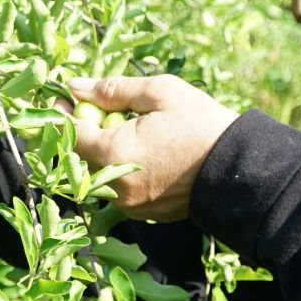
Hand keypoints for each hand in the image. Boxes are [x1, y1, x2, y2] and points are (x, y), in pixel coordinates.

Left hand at [69, 74, 239, 220]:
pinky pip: (117, 188)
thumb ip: (112, 90)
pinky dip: (119, 169)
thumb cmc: (201, 125)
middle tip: (94, 108)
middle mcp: (115, 187)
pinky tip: (140, 150)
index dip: (60, 115)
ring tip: (123, 128)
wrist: (240, 170)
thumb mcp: (159, 93)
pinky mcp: (143, 213)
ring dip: (100, 151)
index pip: (69, 135)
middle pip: (78, 158)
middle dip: (80, 132)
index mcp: (114, 155)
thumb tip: (76, 87)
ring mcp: (129, 205)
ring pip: (97, 175)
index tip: (63, 98)